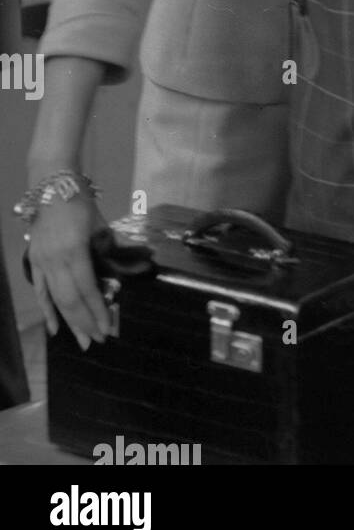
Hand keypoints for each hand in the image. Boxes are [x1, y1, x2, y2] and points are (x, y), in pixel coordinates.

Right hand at [26, 194, 111, 348]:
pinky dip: (47, 311)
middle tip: (98, 341)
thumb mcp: (102, 226)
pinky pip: (40, 292)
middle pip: (70, 300)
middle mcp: (54, 261)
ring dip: (70, 322)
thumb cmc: (82, 205)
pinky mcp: (34, 262)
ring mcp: (41, 263)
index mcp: (73, 251)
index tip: (108, 327)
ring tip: (82, 341)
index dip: (97, 310)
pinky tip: (54, 329)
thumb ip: (119, 249)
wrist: (52, 187)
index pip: (86, 289)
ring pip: (55, 300)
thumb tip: (145, 263)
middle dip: (85, 322)